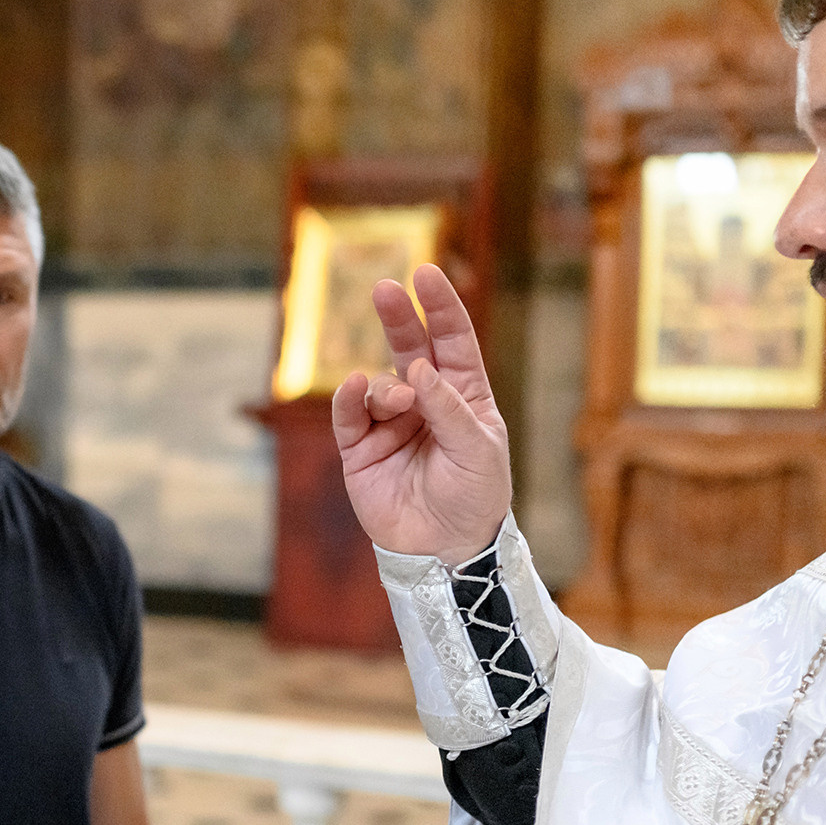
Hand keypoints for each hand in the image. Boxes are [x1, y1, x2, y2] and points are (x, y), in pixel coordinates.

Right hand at [330, 263, 513, 564]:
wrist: (444, 550)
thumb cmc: (474, 498)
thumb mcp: (476, 449)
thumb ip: (447, 407)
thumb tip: (418, 367)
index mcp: (463, 397)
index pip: (453, 342)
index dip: (441, 308)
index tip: (426, 274)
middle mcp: (426, 404)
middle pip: (410, 349)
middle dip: (399, 318)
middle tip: (385, 288)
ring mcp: (391, 425)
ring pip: (379, 385)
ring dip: (386, 387)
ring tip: (398, 406)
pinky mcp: (361, 450)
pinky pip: (349, 415)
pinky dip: (349, 398)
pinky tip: (355, 388)